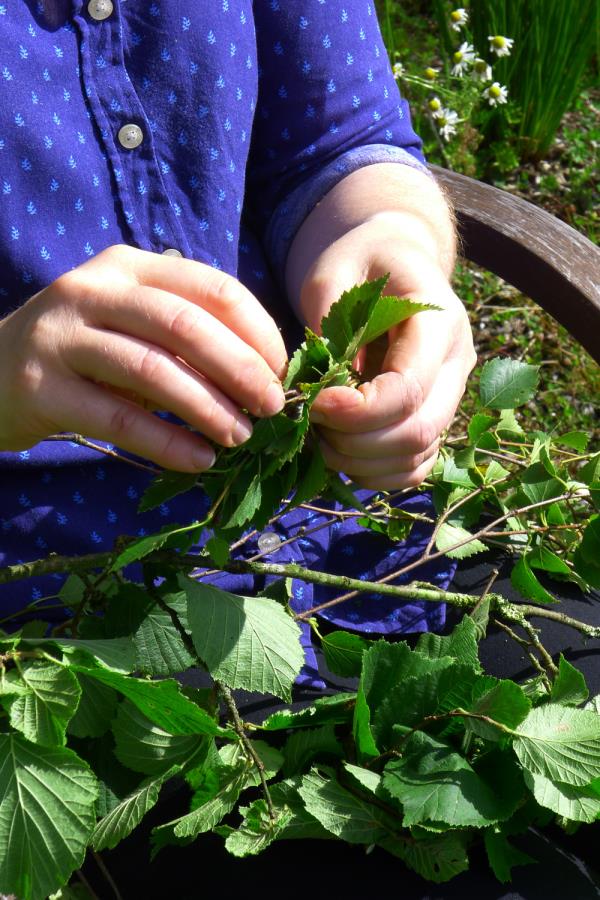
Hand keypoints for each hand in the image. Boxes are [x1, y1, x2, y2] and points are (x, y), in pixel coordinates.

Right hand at [0, 245, 286, 470]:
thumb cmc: (85, 352)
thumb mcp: (134, 326)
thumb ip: (188, 335)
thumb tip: (268, 373)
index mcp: (130, 266)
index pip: (212, 287)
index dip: (258, 331)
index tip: (282, 372)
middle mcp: (93, 290)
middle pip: (185, 325)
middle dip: (240, 368)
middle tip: (271, 408)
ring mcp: (61, 336)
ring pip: (152, 369)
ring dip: (207, 408)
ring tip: (240, 438)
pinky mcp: (40, 387)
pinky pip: (117, 418)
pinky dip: (165, 442)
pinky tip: (197, 460)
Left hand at [298, 219, 476, 489]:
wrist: (392, 260)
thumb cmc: (359, 261)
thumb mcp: (333, 271)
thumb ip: (329, 321)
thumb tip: (323, 383)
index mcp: (439, 322)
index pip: (409, 389)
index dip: (358, 410)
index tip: (313, 402)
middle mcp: (457, 364)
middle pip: (417, 431)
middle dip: (354, 441)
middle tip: (310, 424)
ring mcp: (451, 395)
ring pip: (417, 456)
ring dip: (360, 461)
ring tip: (320, 437)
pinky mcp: (435, 417)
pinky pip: (415, 467)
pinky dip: (376, 473)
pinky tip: (342, 453)